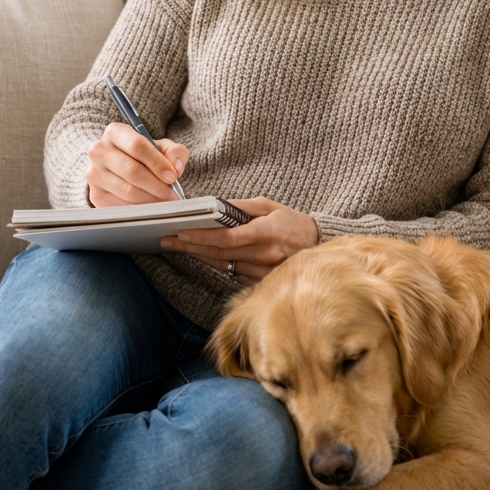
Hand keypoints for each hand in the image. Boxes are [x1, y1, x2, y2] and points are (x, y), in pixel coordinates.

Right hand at [86, 123, 188, 206]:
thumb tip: (176, 168)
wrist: (124, 169)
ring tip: (164, 200)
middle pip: (131, 171)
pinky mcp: (95, 195)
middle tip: (172, 194)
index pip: (137, 146)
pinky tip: (150, 206)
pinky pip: (121, 206)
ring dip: (150, 199)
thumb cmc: (145, 157)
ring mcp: (94, 174)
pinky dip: (140, 209)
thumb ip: (175, 153)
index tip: (172, 177)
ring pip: (127, 191)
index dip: (157, 163)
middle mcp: (99, 151)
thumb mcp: (162, 148)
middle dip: (156, 185)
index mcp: (115, 132)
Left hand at [162, 196, 318, 285]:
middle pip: (221, 253)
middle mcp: (266, 255)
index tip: (181, 232)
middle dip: (192, 247)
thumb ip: (242, 207)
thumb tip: (215, 208)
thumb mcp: (270, 206)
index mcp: (268, 232)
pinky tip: (202, 257)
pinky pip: (234, 274)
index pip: (228, 238)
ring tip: (180, 247)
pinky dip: (216, 265)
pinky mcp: (263, 283)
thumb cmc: (292, 222)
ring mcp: (265, 272)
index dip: (202, 237)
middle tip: (169, 241)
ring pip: (224, 266)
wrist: (319, 246)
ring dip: (200, 257)